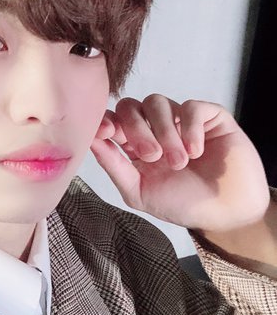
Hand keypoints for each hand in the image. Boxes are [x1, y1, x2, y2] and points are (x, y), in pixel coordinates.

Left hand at [89, 95, 269, 231]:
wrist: (225, 212)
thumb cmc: (182, 204)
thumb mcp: (138, 191)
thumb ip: (114, 165)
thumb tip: (90, 140)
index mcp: (135, 146)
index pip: (114, 120)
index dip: (106, 121)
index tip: (106, 133)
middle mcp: (155, 129)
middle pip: (131, 106)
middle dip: (136, 129)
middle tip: (152, 157)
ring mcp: (181, 120)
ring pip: (158, 102)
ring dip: (164, 132)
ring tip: (179, 161)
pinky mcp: (210, 117)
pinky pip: (191, 106)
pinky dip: (190, 128)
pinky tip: (197, 152)